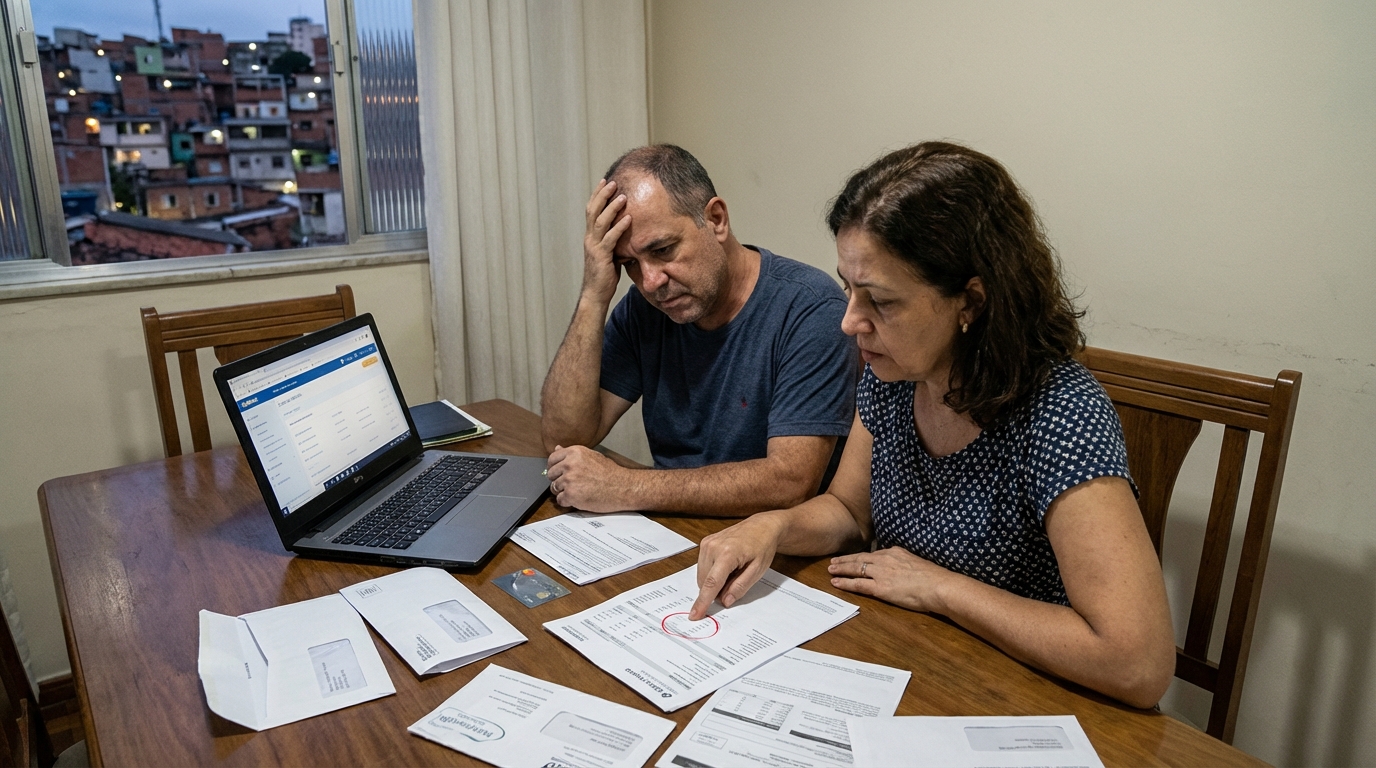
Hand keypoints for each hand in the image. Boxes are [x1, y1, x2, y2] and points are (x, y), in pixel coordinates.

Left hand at [546, 445, 636, 512]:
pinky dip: (567, 502)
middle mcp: (570, 464)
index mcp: (574, 452)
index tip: (559, 473)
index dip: (554, 468)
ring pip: (554, 488)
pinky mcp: (571, 494)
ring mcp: (569, 480)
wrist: (622, 487)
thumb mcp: (592, 456)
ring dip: (563, 492)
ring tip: (578, 491)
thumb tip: (557, 448)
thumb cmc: (610, 473)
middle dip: (558, 480)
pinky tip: (579, 499)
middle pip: (550, 474)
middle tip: (572, 484)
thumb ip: (573, 454)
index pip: (552, 459)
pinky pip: (560, 500)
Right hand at [582, 179, 631, 305]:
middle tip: (613, 182)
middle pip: (593, 211)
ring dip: (612, 208)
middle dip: (602, 195)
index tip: (606, 181)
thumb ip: (615, 241)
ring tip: (623, 196)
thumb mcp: (610, 253)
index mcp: (591, 236)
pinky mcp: (601, 256)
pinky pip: (611, 239)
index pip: (592, 210)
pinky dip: (620, 227)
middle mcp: (589, 238)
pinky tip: (629, 219)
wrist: (595, 294)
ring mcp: (594, 247)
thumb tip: (628, 231)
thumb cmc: (604, 275)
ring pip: (601, 222)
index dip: (597, 195)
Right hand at [689, 514, 785, 619]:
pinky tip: (727, 564)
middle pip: (705, 582)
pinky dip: (713, 572)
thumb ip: (740, 587)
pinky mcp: (705, 543)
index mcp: (727, 553)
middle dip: (717, 589)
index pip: (711, 583)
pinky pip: (703, 567)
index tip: (695, 614)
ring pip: (702, 576)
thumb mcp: (757, 570)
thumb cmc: (762, 546)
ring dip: (714, 580)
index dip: (702, 602)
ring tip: (733, 569)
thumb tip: (725, 601)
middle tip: (736, 580)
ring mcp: (707, 543)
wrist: (761, 526)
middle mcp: (713, 546)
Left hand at [828, 547, 956, 612]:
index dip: (860, 556)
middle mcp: (885, 559)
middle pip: (860, 558)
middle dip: (845, 560)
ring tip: (831, 570)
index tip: (853, 557)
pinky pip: (858, 584)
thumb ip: (906, 564)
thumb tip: (903, 569)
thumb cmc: (934, 578)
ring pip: (855, 569)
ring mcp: (881, 573)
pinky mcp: (880, 587)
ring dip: (841, 569)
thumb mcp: (917, 564)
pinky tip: (836, 583)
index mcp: (895, 553)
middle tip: (833, 561)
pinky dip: (845, 583)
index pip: (873, 554)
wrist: (938, 585)